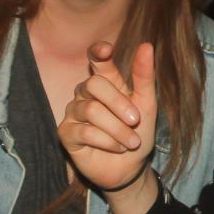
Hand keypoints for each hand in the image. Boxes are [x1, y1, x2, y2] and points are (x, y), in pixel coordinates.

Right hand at [58, 42, 157, 213]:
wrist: (131, 168)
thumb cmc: (137, 133)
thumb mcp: (147, 105)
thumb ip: (144, 77)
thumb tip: (147, 45)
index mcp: (105, 81)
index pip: (96, 58)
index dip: (98, 52)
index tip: (107, 50)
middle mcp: (85, 93)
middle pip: (94, 84)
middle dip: (118, 103)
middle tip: (135, 120)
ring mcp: (73, 112)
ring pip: (91, 111)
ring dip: (118, 129)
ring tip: (130, 141)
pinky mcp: (65, 133)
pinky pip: (85, 131)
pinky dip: (107, 141)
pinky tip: (116, 148)